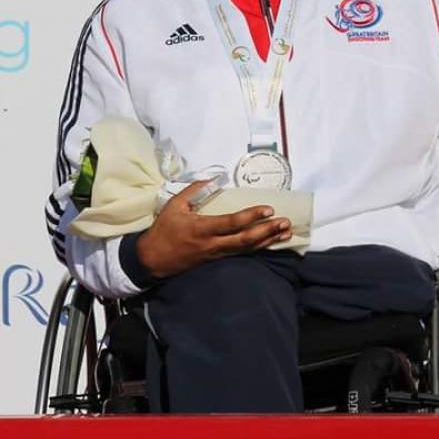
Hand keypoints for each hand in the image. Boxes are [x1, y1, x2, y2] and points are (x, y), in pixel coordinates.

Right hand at [136, 180, 291, 278]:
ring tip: (286, 233)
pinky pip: (241, 253)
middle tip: (285, 223)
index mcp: (203, 228)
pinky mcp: (217, 259)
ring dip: (268, 240)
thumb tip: (212, 178)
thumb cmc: (163, 231)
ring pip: (247, 248)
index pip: (232, 223)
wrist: (152, 260)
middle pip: (246, 240)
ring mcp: (217, 254)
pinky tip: (269, 242)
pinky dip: (258, 248)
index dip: (251, 216)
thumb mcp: (174, 206)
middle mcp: (213, 244)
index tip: (268, 209)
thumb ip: (193, 191)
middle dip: (268, 231)